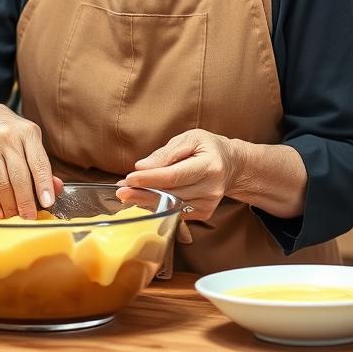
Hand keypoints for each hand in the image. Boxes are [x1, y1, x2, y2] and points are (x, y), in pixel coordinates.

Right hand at [0, 102, 62, 219]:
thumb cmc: (9, 132)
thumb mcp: (28, 139)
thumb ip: (42, 163)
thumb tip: (56, 189)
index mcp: (28, 132)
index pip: (38, 162)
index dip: (44, 184)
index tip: (48, 202)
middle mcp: (8, 137)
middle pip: (19, 176)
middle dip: (26, 201)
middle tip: (30, 217)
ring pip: (1, 182)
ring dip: (10, 204)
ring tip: (15, 216)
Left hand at [116, 129, 241, 221]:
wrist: (231, 164)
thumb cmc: (208, 147)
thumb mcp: (190, 138)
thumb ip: (166, 153)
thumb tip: (142, 166)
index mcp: (209, 166)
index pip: (174, 175)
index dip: (150, 178)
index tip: (130, 178)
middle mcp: (211, 188)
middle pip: (170, 194)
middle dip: (142, 192)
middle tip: (120, 190)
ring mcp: (208, 204)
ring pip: (170, 206)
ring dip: (146, 201)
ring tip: (127, 193)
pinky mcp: (204, 213)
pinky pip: (176, 212)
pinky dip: (157, 207)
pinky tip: (143, 200)